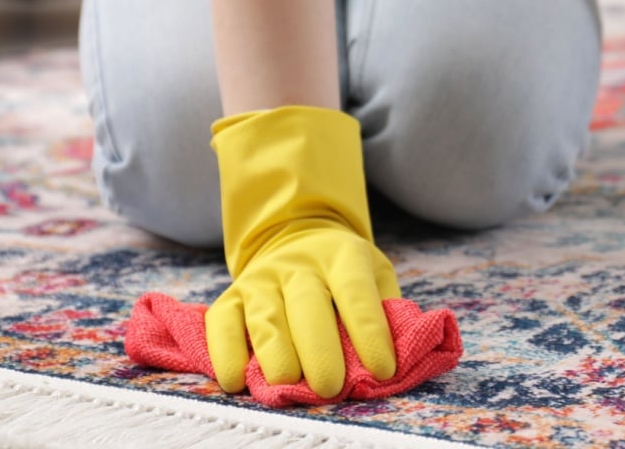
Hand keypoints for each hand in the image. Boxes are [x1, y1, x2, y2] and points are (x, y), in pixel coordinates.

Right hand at [205, 106, 399, 397]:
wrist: (296, 238)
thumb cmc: (345, 273)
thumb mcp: (376, 276)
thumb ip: (388, 311)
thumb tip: (401, 356)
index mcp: (343, 255)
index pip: (356, 292)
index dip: (370, 331)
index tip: (383, 369)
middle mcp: (299, 263)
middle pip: (307, 305)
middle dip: (319, 349)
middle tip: (330, 386)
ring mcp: (261, 279)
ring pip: (265, 316)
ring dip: (275, 353)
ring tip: (287, 384)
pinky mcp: (231, 297)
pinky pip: (223, 324)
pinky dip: (226, 353)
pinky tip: (236, 379)